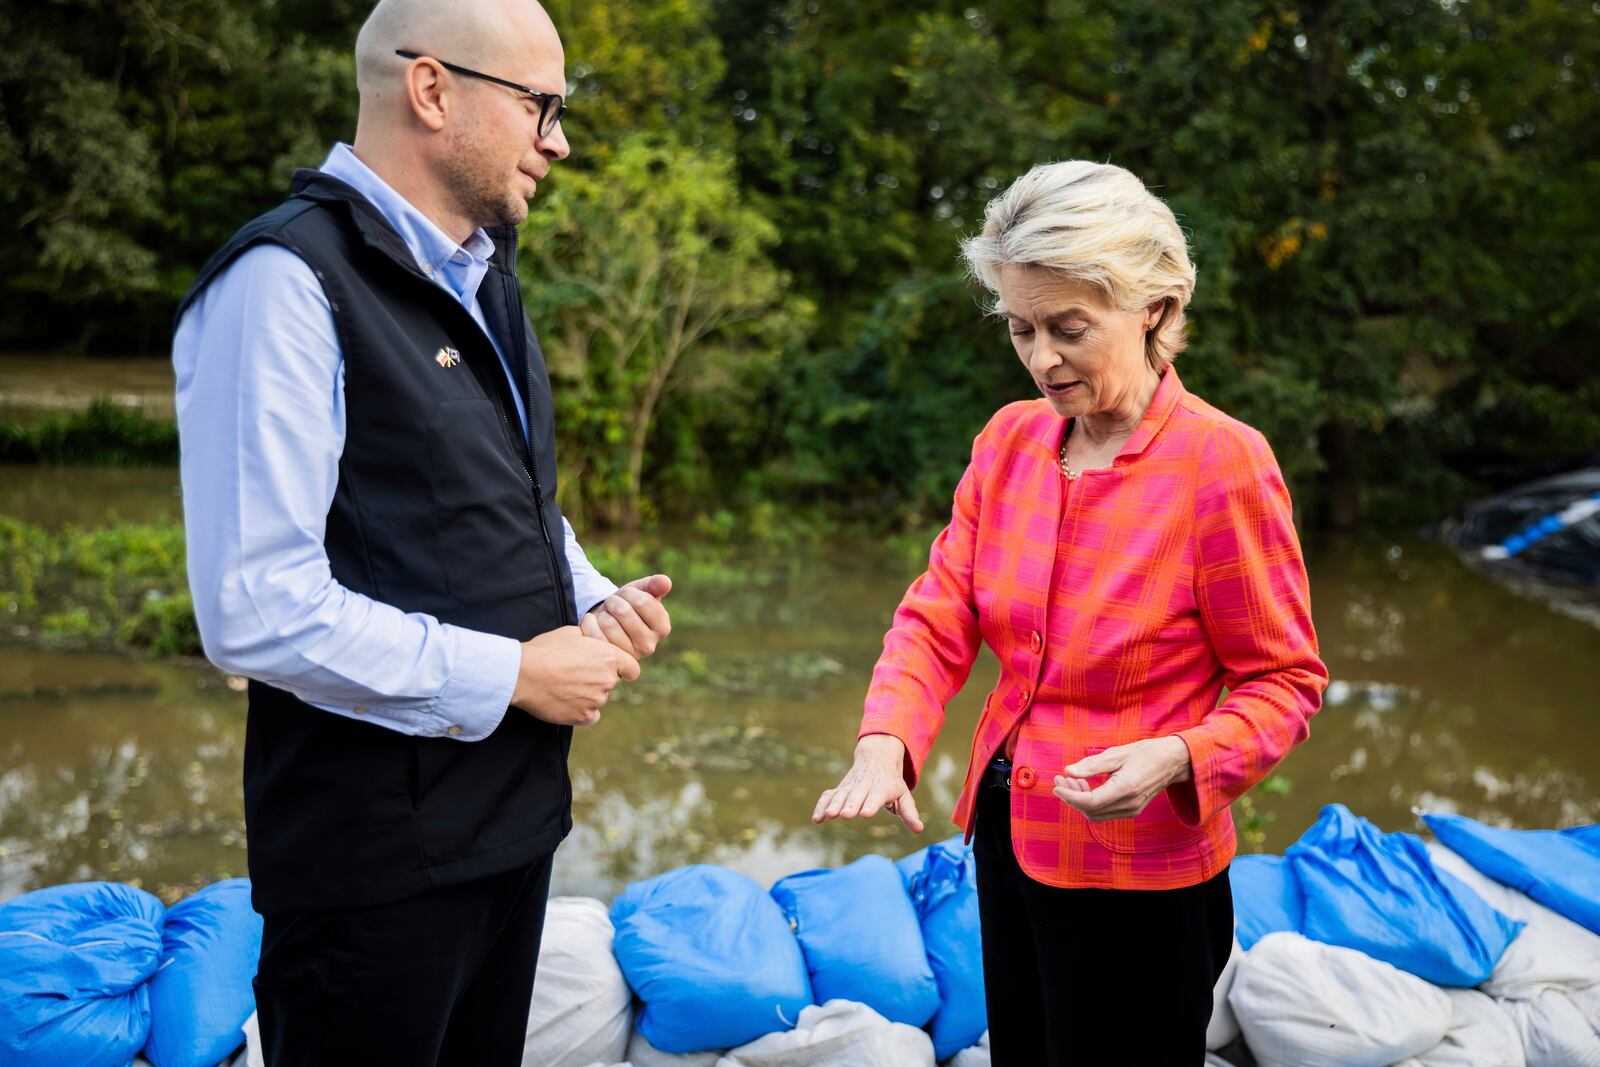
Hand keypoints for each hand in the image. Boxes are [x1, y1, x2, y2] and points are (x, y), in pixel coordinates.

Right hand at [511, 625, 639, 726]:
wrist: (523, 673)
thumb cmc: (545, 649)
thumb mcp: (572, 633)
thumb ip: (593, 638)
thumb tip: (598, 638)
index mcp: (609, 657)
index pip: (633, 669)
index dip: (624, 669)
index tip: (615, 671)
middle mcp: (607, 680)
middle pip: (611, 683)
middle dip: (599, 679)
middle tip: (576, 674)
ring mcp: (596, 700)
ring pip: (599, 699)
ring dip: (588, 695)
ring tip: (564, 686)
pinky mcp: (583, 717)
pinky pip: (590, 716)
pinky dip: (581, 711)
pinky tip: (566, 701)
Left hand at [582, 574, 672, 658]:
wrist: (610, 623)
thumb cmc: (629, 605)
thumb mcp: (642, 591)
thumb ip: (655, 585)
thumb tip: (666, 582)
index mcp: (662, 628)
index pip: (642, 601)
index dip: (629, 593)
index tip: (627, 595)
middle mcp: (649, 646)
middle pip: (623, 612)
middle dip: (613, 601)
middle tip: (612, 604)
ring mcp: (629, 655)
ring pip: (608, 624)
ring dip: (602, 612)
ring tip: (606, 614)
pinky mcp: (609, 659)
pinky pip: (595, 635)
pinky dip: (589, 622)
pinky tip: (593, 620)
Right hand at [812, 734, 924, 833]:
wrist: (876, 757)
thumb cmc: (891, 782)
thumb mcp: (904, 795)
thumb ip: (909, 813)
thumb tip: (919, 829)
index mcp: (883, 786)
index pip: (877, 796)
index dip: (871, 804)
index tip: (865, 814)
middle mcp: (865, 785)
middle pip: (857, 795)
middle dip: (851, 804)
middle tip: (845, 815)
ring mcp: (851, 786)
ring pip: (841, 794)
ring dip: (834, 804)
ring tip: (829, 815)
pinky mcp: (840, 789)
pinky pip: (828, 796)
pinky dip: (821, 806)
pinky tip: (817, 819)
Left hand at [1054, 736, 1192, 821]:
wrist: (1171, 762)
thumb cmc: (1144, 753)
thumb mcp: (1116, 753)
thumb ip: (1092, 764)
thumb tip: (1068, 771)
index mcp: (1126, 788)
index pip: (1091, 802)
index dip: (1070, 797)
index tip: (1056, 786)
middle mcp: (1130, 804)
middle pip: (1091, 811)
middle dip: (1071, 797)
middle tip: (1060, 779)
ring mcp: (1132, 810)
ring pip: (1096, 815)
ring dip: (1080, 801)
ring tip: (1072, 781)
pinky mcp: (1132, 810)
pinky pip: (1105, 813)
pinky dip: (1091, 803)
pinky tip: (1086, 786)